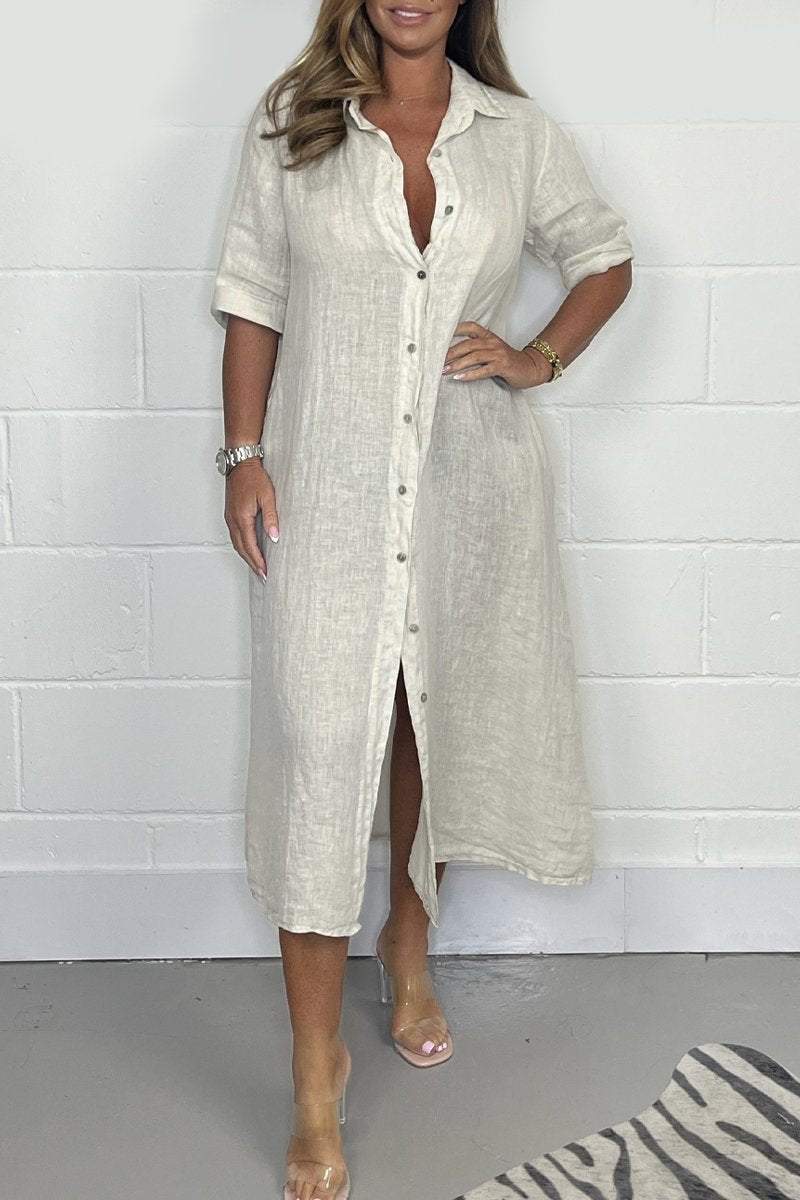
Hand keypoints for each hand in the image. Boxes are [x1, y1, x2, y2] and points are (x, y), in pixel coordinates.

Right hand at [224, 457, 278, 582]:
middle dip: (252, 563)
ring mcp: (229, 517)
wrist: (240, 462)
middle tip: (262, 575)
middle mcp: (232, 520)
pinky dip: (242, 546)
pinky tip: (249, 549)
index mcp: (241, 517)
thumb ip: (271, 517)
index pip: (250, 546)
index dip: (258, 561)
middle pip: (241, 549)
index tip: (265, 572)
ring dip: (246, 556)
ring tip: (257, 566)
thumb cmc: (254, 476)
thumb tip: (274, 536)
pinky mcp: (230, 514)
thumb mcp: (268, 496)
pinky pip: (235, 536)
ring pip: (236, 543)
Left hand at [441, 321, 552, 388]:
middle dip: (450, 353)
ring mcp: (498, 354)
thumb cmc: (508, 361)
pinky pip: (483, 370)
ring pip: (473, 357)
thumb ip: (477, 349)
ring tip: (444, 371)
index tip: (439, 336)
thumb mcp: (492, 351)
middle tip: (436, 361)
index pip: (470, 327)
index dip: (455, 329)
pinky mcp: (503, 366)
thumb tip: (452, 355)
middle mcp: (492, 342)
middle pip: (467, 345)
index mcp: (489, 336)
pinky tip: (459, 378)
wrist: (530, 367)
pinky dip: (470, 374)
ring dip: (457, 364)